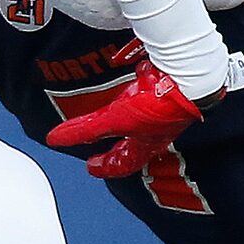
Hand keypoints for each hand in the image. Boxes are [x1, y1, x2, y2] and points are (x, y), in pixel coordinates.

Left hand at [45, 59, 211, 180]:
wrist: (187, 77)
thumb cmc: (160, 105)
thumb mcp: (114, 120)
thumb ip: (84, 130)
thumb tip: (55, 139)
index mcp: (146, 144)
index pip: (123, 163)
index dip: (105, 166)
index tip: (91, 167)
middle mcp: (156, 129)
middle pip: (135, 143)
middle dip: (119, 145)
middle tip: (105, 145)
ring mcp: (162, 108)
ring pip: (142, 119)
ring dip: (128, 117)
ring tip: (115, 111)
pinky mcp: (165, 86)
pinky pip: (148, 91)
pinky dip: (138, 89)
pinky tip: (133, 81)